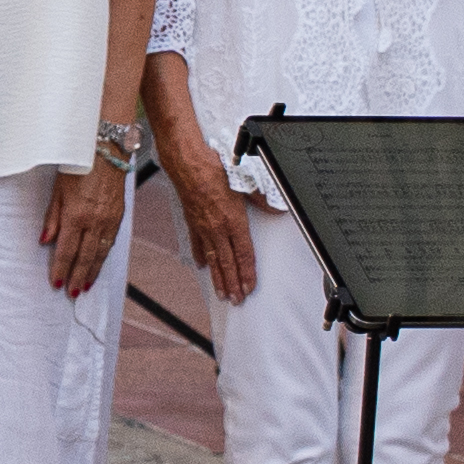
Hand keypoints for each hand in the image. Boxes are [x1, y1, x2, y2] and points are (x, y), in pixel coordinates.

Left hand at [41, 158, 128, 298]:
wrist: (106, 149)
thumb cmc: (78, 163)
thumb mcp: (58, 189)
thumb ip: (52, 218)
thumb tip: (45, 240)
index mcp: (75, 214)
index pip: (66, 250)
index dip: (60, 268)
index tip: (56, 282)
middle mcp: (94, 221)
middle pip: (84, 257)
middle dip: (77, 277)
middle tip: (72, 293)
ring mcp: (109, 219)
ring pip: (100, 253)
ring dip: (92, 272)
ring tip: (85, 286)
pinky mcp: (119, 216)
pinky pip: (111, 242)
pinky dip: (104, 256)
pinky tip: (99, 264)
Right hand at [170, 161, 256, 309]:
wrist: (187, 162)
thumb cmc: (214, 168)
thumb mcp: (245, 182)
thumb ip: (262, 199)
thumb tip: (277, 207)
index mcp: (233, 220)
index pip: (243, 254)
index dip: (247, 273)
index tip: (249, 288)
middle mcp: (217, 228)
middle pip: (227, 262)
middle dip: (233, 283)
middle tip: (236, 300)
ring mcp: (203, 227)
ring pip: (212, 258)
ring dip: (217, 278)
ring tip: (222, 293)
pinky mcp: (192, 222)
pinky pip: (197, 244)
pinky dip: (200, 257)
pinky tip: (202, 266)